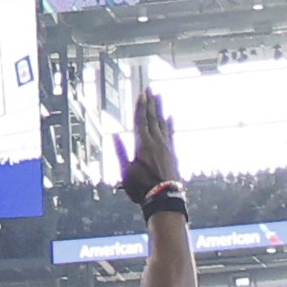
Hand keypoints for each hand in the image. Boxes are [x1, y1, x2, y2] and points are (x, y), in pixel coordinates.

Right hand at [128, 87, 182, 209]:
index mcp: (142, 144)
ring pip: (163, 123)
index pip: (141, 120)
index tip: (142, 93)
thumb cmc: (142, 187)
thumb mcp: (125, 171)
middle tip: (151, 88)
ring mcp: (166, 146)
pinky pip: (171, 133)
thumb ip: (120, 151)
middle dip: (151, 102)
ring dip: (160, 109)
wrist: (164, 198)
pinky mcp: (172, 152)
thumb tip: (113, 134)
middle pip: (152, 118)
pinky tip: (170, 117)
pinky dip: (170, 124)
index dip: (141, 106)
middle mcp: (156, 141)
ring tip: (160, 96)